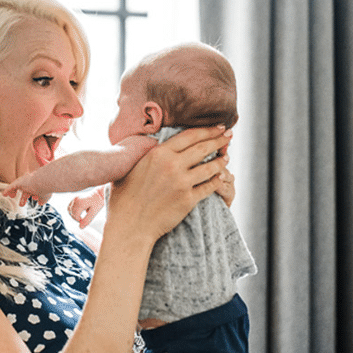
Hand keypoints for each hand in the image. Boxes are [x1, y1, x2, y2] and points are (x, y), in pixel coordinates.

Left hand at [2, 174, 50, 205]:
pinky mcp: (19, 182)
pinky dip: (7, 190)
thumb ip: (42, 199)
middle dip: (24, 197)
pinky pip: (11, 186)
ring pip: (18, 187)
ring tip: (11, 197)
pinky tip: (4, 194)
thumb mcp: (45, 196)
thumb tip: (40, 203)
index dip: (34, 195)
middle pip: (26, 190)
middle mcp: (32, 182)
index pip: (35, 190)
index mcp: (39, 185)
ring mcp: (25, 181)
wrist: (44, 181)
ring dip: (14, 192)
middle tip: (21, 204)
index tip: (35, 198)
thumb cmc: (46, 188)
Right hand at [68, 187, 105, 227]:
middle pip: (71, 213)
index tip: (84, 221)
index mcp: (81, 202)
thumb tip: (80, 227)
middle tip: (83, 219)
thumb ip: (87, 220)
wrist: (100, 193)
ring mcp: (74, 198)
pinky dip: (72, 210)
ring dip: (73, 215)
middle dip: (76, 218)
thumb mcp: (94, 212)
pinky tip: (78, 212)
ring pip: (69, 210)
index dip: (79, 220)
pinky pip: (70, 206)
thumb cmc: (98, 201)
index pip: (75, 215)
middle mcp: (76, 199)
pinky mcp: (74, 198)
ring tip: (80, 216)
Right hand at [108, 126, 232, 243]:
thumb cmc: (123, 199)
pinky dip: (217, 180)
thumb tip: (151, 145)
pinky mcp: (188, 200)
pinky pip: (209, 187)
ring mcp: (182, 183)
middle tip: (229, 135)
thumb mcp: (130, 168)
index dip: (207, 130)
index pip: (190, 136)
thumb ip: (145, 155)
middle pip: (203, 148)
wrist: (129, 226)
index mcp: (158, 153)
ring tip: (226, 156)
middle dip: (219, 140)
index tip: (218, 127)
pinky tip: (221, 177)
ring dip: (221, 160)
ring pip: (209, 167)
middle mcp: (172, 165)